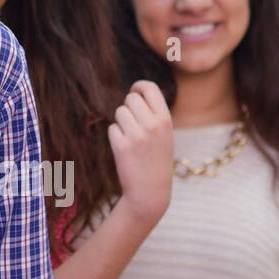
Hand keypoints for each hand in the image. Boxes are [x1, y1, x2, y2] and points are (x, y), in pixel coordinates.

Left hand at [108, 80, 174, 226]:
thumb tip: (134, 93)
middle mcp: (152, 125)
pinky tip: (125, 149)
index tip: (134, 91)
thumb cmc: (156, 160)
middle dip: (128, 108)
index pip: (150, 88)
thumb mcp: (165, 135)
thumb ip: (154, 115)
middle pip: (130, 99)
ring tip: (131, 138)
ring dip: (121, 123)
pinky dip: (115, 136)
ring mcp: (136, 135)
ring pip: (119, 112)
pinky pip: (112, 128)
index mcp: (166, 120)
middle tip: (133, 124)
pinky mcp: (121, 146)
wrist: (150, 192)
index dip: (139, 86)